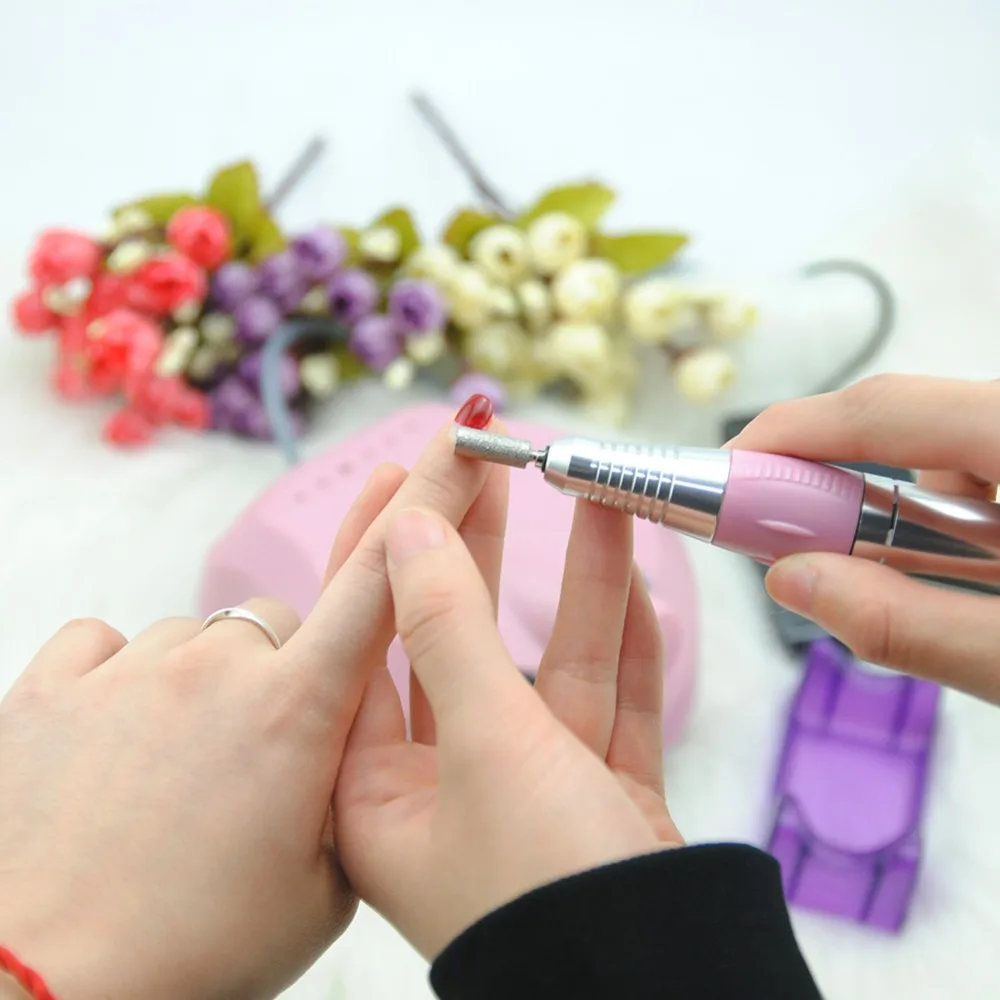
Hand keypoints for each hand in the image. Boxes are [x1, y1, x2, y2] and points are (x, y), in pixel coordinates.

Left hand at [0, 418, 493, 999]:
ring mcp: (131, 667)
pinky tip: (116, 746)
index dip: (435, 492)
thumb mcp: (323, 883)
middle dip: (295, 675)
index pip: (387, 575)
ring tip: (178, 780)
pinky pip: (111, 646)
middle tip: (262, 766)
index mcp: (300, 712)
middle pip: (289, 624)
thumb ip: (357, 782)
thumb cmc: (193, 951)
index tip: (464, 432)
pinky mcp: (53, 682)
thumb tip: (360, 728)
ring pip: (203, 641)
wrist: (41, 987)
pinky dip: (126, 684)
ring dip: (210, 688)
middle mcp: (220, 665)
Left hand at [334, 476, 683, 959]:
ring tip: (592, 496)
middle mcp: (448, 788)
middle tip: (497, 465)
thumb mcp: (488, 744)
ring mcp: (534, 794)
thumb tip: (411, 528)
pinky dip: (629, 646)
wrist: (660, 997)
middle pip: (463, 639)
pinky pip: (613, 704)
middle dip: (485, 549)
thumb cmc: (544, 898)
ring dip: (579, 584)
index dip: (390, 545)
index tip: (412, 467)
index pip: (372, 637)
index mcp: (380, 790)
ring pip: (552, 665)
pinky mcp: (603, 802)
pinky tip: (637, 580)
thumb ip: (450, 630)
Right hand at [730, 374, 999, 700]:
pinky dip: (949, 523)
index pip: (884, 409)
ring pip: (947, 456)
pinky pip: (979, 475)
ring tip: (927, 598)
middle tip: (795, 556)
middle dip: (841, 494)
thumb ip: (908, 622)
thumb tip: (793, 579)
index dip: (789, 436)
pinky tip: (975, 578)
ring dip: (905, 519)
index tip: (722, 478)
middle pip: (909, 425)